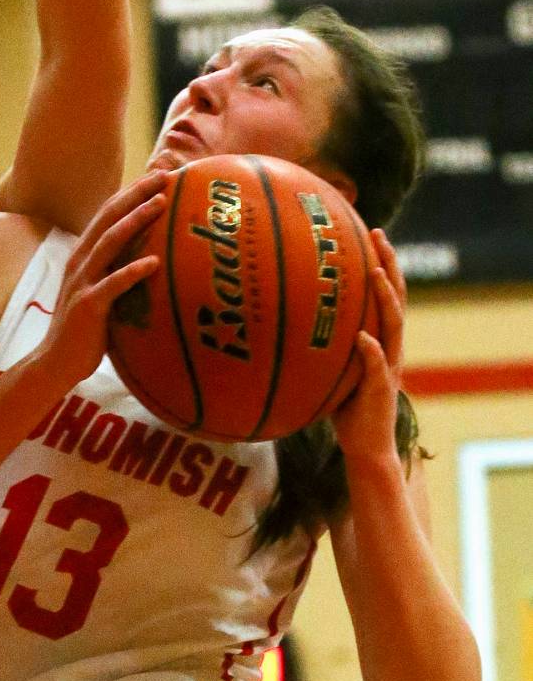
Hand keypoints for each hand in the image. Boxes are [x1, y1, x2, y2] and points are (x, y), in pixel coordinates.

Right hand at [36, 171, 168, 385]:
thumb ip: (118, 273)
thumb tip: (153, 261)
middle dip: (136, 194)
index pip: (108, 215)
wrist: (55, 362)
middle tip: (164, 175)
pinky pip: (113, 285)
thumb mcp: (101, 293)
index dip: (131, 193)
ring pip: (110, 242)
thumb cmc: (86, 330)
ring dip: (136, 220)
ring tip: (162, 203)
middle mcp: (80, 262)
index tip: (158, 175)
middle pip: (109, 218)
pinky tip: (154, 262)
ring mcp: (82, 282)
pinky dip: (133, 271)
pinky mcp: (88, 306)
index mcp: (84, 256)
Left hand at [331, 229, 406, 459]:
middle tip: (376, 234)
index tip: (369, 232)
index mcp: (379, 341)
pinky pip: (376, 367)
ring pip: (392, 326)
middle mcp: (388, 348)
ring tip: (376, 272)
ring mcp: (387, 368)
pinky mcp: (381, 390)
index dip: (380, 263)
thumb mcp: (330, 370)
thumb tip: (285, 321)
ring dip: (386, 298)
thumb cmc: (344, 409)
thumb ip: (321, 346)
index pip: (385, 294)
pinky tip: (363, 338)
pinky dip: (371, 352)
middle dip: (388, 264)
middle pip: (396, 298)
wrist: (366, 448)